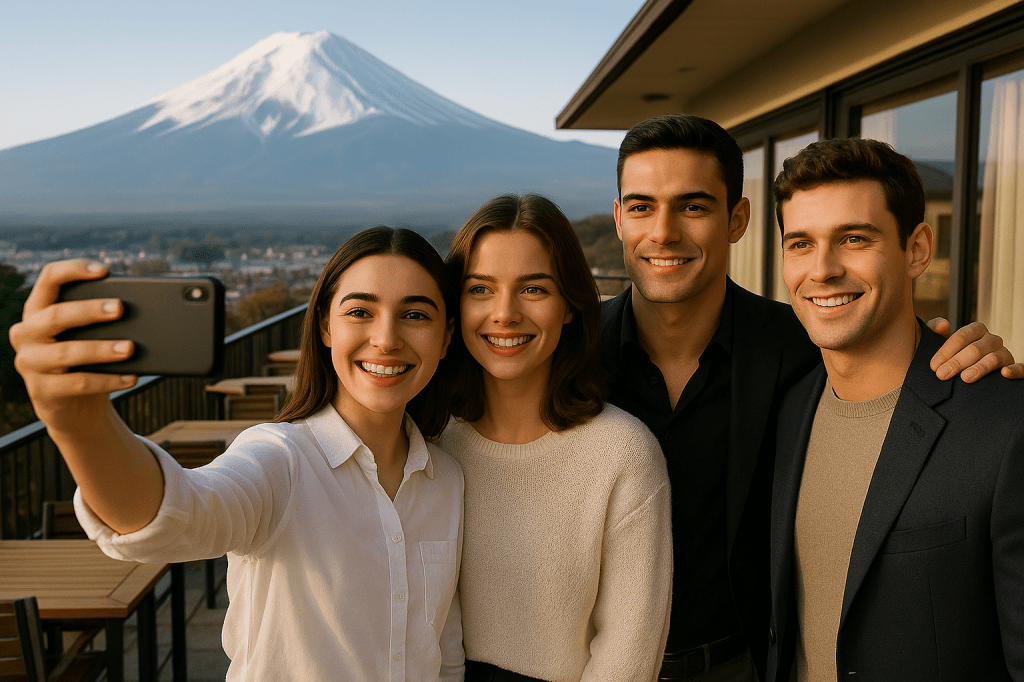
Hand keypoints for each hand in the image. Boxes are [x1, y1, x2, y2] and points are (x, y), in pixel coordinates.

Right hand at [9, 259, 136, 434]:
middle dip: (90, 310)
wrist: (78, 406)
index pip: (49, 279)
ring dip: (101, 349)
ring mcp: (30, 363)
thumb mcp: (92, 335)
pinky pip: (77, 384)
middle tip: (120, 308)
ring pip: (66, 352)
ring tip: (130, 348)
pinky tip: (131, 377)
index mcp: (38, 310)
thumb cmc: (89, 360)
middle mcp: (26, 333)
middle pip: (56, 315)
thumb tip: (142, 305)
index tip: (104, 271)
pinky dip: (108, 380)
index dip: (74, 270)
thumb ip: (104, 318)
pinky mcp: (41, 391)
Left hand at [926, 318, 1023, 382]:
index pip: (961, 337)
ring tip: (965, 378)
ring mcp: (1005, 354)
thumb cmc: (955, 357)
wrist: (970, 373)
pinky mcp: (1014, 368)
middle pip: (974, 349)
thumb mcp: (944, 345)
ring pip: (993, 359)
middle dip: (956, 362)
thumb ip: (936, 332)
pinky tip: (1004, 374)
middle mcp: (992, 340)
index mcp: (976, 331)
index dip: (946, 351)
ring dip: (979, 368)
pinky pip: (1020, 368)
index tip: (934, 366)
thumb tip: (942, 325)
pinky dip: (1015, 370)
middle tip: (942, 375)